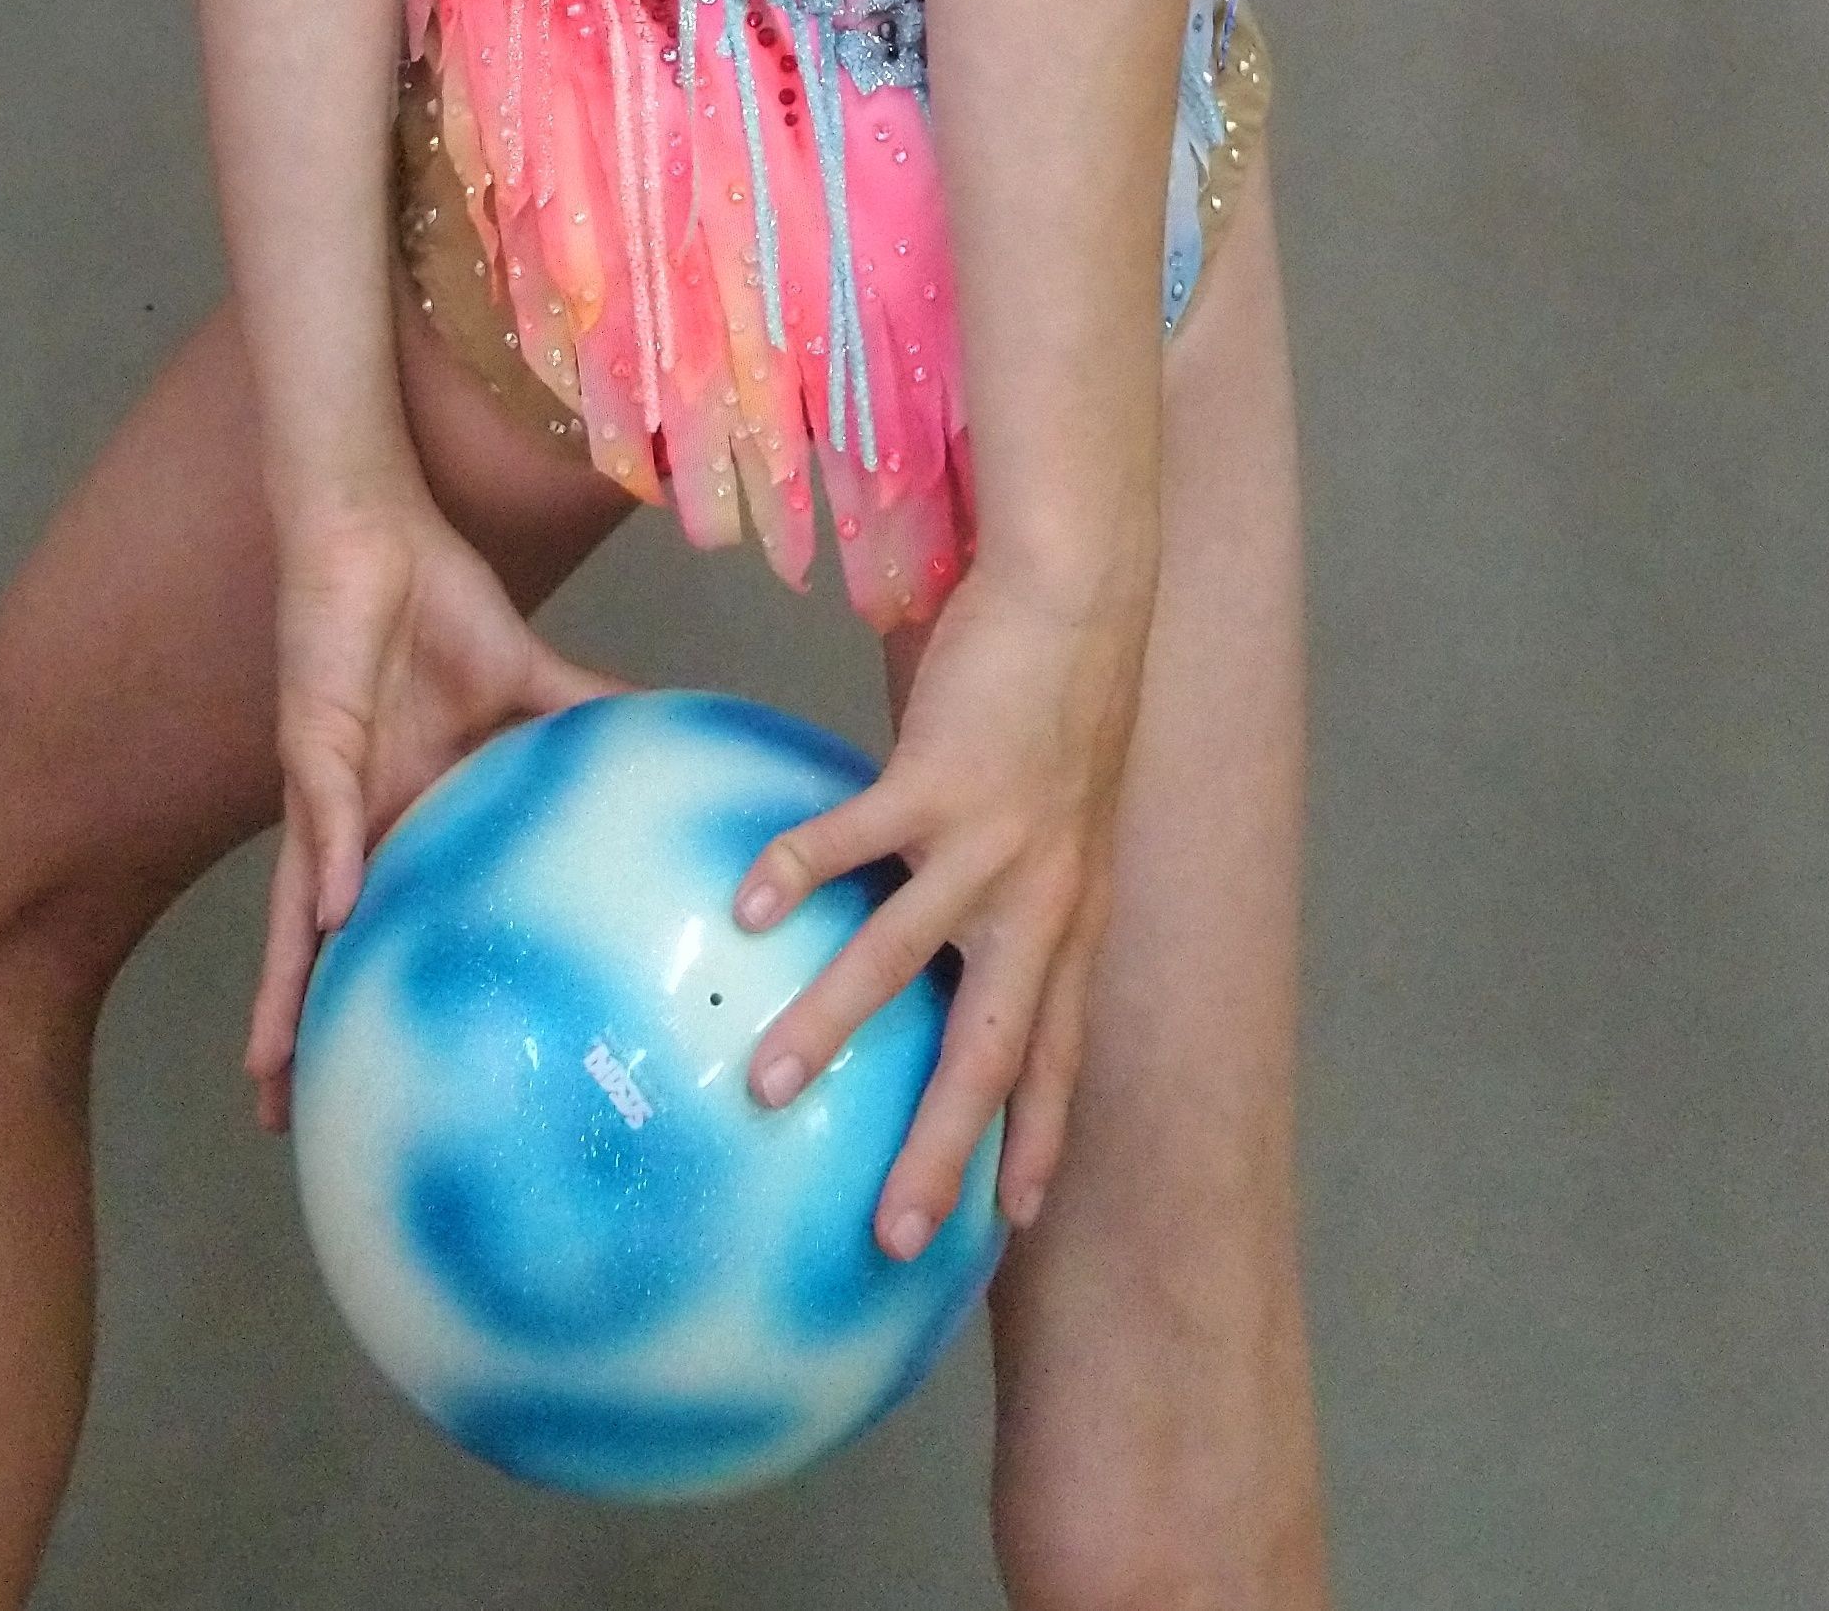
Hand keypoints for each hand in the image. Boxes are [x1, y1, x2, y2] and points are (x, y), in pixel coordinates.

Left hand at [244, 495, 611, 1128]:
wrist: (379, 530)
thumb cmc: (436, 601)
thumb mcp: (527, 680)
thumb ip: (588, 716)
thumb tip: (676, 732)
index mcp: (405, 809)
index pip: (386, 919)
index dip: (371, 995)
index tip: (372, 1078)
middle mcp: (355, 817)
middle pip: (320, 944)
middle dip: (301, 1029)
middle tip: (289, 1122)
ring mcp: (329, 789)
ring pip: (299, 911)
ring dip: (289, 985)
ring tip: (276, 1071)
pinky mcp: (317, 743)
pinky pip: (326, 815)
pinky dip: (333, 868)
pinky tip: (343, 921)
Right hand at [730, 542, 1155, 1253]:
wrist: (1083, 595)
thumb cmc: (1059, 694)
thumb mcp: (1061, 810)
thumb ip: (1011, 872)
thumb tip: (942, 909)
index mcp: (1071, 912)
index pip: (1060, 1051)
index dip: (1040, 1137)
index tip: (1012, 1225)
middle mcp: (1040, 897)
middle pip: (992, 1046)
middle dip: (945, 1147)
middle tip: (892, 1233)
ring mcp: (992, 841)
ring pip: (904, 955)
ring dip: (831, 1026)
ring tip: (761, 1083)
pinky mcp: (941, 777)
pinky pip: (857, 838)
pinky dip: (800, 870)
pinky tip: (744, 904)